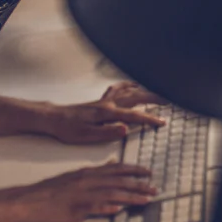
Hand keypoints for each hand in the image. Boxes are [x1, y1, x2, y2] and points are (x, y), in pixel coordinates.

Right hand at [13, 164, 156, 221]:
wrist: (28, 200)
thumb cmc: (51, 191)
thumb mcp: (75, 177)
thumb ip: (94, 174)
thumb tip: (112, 167)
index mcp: (88, 173)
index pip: (116, 169)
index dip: (134, 170)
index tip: (148, 172)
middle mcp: (87, 180)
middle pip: (118, 181)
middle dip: (139, 184)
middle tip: (154, 188)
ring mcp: (81, 194)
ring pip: (111, 193)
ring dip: (131, 196)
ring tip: (145, 200)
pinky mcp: (73, 209)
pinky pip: (92, 208)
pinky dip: (106, 208)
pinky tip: (117, 210)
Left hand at [36, 83, 166, 144]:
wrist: (53, 119)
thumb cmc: (67, 129)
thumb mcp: (85, 136)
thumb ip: (107, 132)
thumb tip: (125, 129)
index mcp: (107, 113)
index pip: (134, 115)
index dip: (150, 119)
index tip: (162, 122)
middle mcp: (108, 103)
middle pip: (137, 97)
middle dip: (155, 98)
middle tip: (169, 101)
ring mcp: (105, 100)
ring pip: (130, 91)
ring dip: (145, 90)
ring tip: (157, 91)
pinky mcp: (100, 100)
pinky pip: (118, 88)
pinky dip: (128, 85)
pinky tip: (133, 85)